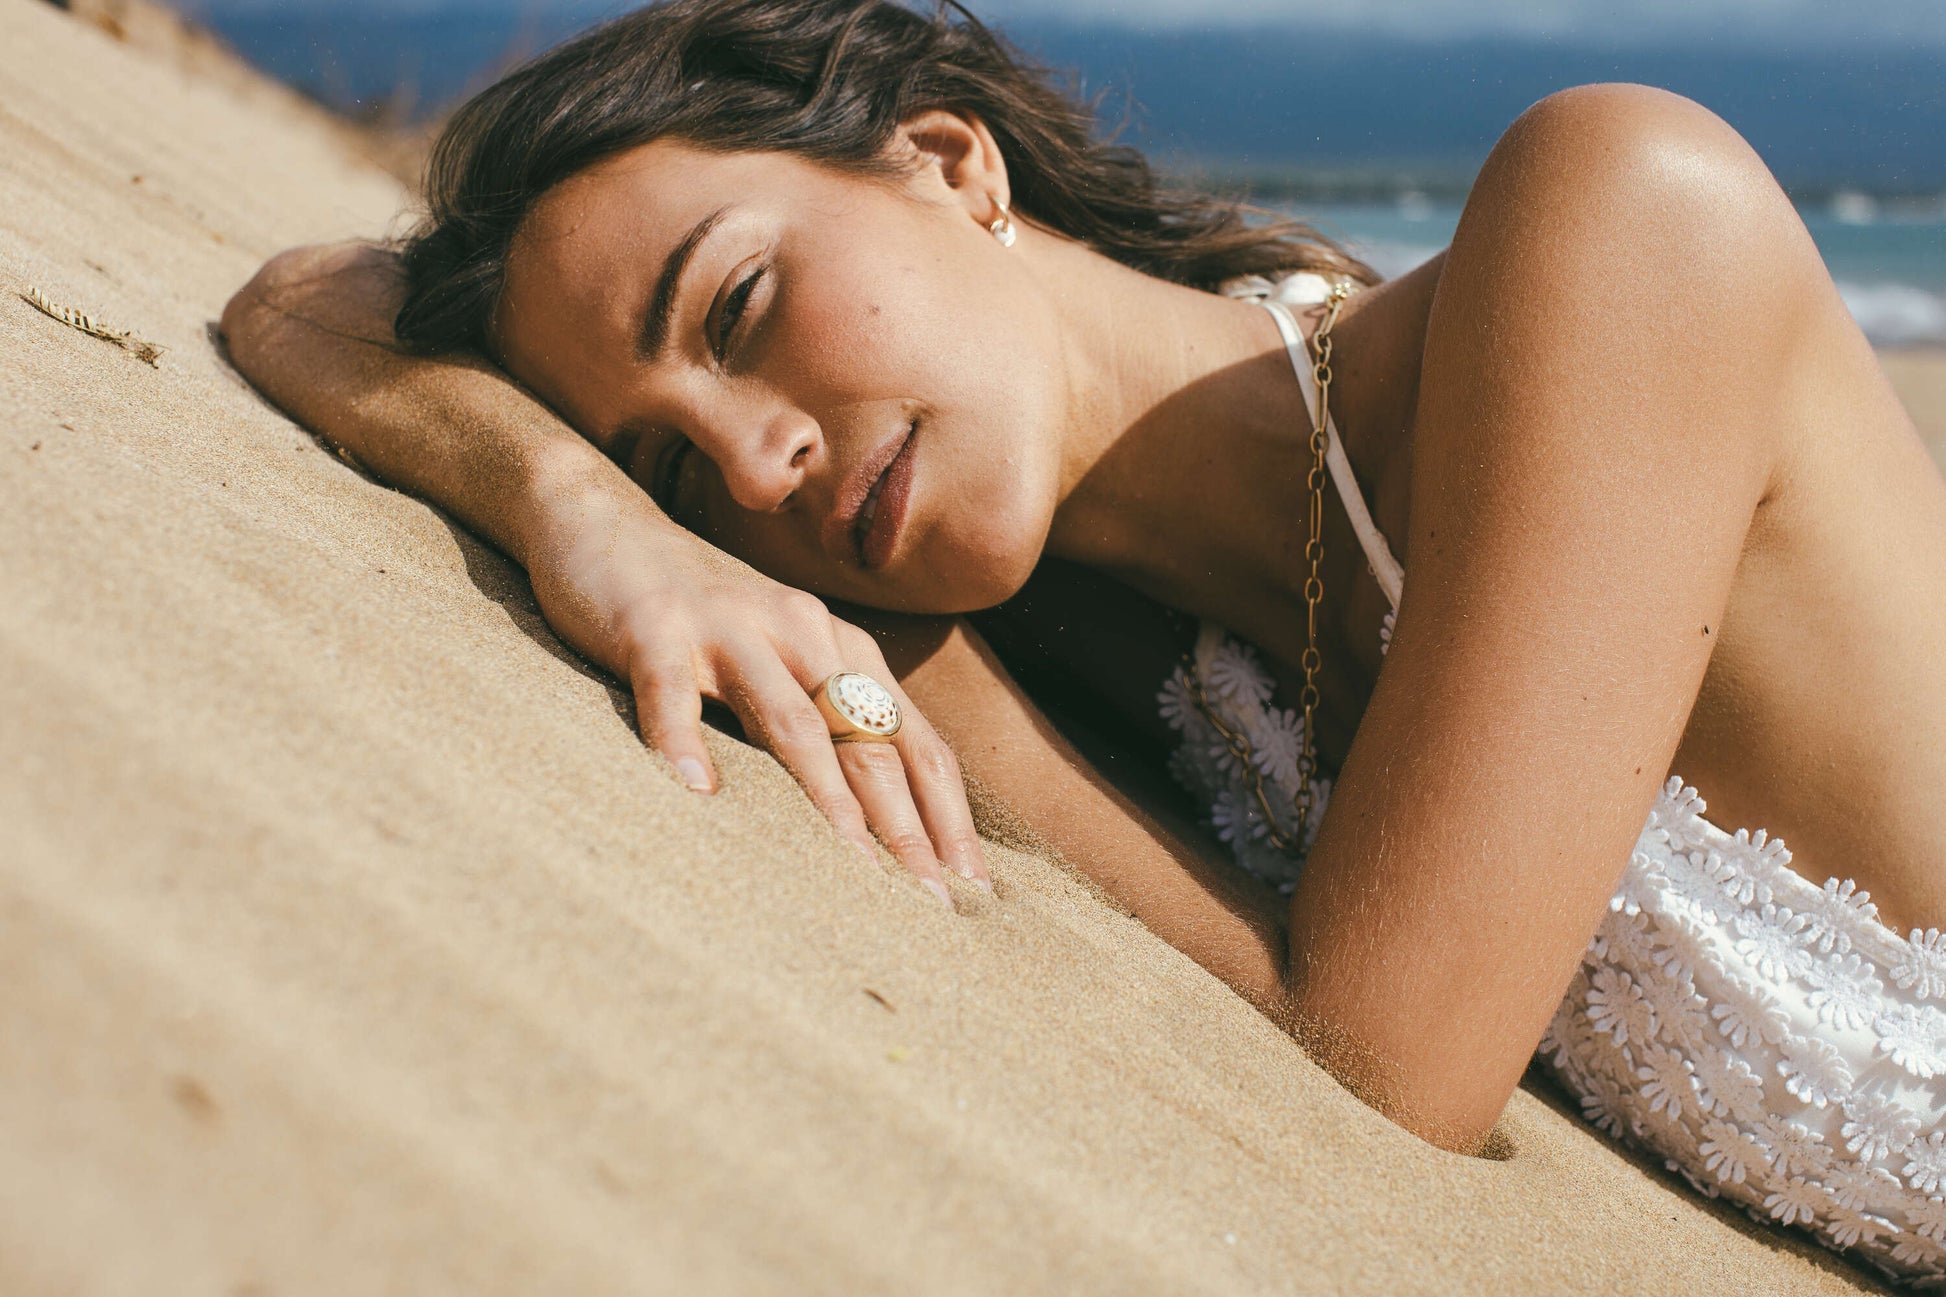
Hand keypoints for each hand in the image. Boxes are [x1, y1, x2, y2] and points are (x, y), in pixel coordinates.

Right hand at [524, 470, 988, 908]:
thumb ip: (821, 719)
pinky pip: (673, 693)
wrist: (606, 523)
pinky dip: (684, 743)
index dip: (947, 813)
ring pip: (793, 719)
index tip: (971, 887)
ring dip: (826, 796)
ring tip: (852, 868)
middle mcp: (802, 633)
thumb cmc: (702, 617)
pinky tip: (696, 793)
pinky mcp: (656, 628)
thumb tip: (873, 822)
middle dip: (907, 826)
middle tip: (930, 903)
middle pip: (869, 738)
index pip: (914, 740)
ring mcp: (730, 627)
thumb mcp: (779, 660)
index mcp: (840, 648)